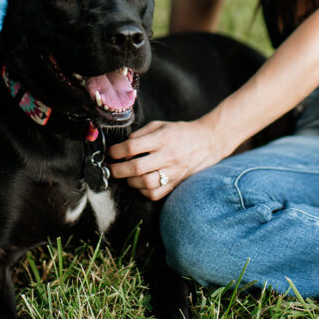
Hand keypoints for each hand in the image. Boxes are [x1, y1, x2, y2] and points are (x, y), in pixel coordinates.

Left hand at [108, 117, 227, 199]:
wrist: (208, 142)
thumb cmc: (180, 132)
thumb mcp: (160, 125)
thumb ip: (140, 134)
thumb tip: (122, 146)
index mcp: (162, 138)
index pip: (132, 147)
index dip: (116, 151)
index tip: (111, 153)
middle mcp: (168, 156)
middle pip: (136, 167)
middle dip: (118, 170)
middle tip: (111, 168)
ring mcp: (173, 171)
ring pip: (145, 183)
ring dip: (130, 181)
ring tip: (127, 175)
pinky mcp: (176, 183)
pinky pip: (155, 193)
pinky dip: (143, 191)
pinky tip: (140, 184)